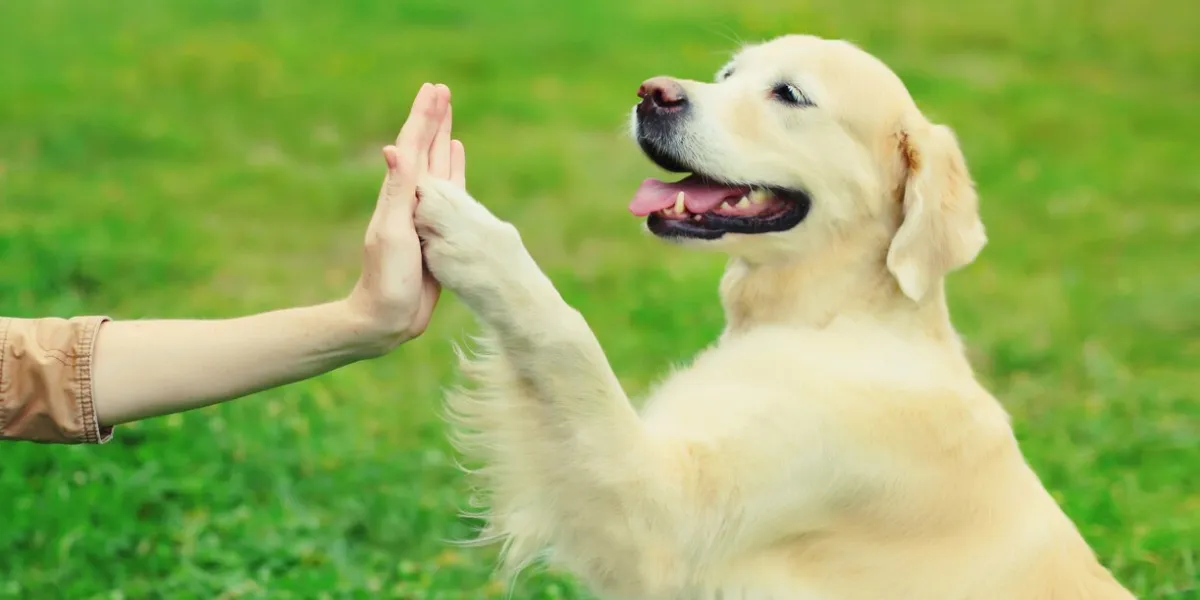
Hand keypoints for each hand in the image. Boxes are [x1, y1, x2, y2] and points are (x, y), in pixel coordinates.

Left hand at [345, 82, 464, 350]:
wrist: (387, 318)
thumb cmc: (387, 278)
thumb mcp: (392, 232)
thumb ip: (398, 191)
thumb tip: (395, 149)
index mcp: (400, 195)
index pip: (412, 146)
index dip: (423, 117)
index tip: (434, 90)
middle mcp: (410, 199)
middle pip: (424, 150)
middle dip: (433, 120)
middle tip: (442, 90)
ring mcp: (422, 214)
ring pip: (436, 167)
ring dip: (441, 141)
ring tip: (448, 118)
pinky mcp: (436, 230)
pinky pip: (448, 192)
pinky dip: (452, 172)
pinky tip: (456, 159)